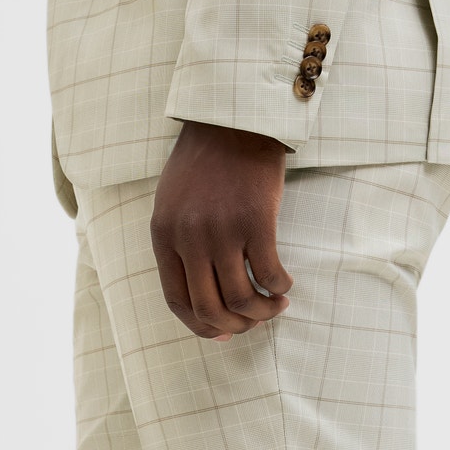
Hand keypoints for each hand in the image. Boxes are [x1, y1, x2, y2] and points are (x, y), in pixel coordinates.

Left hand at [150, 121, 293, 340]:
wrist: (234, 117)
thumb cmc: (206, 160)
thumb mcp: (174, 202)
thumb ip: (179, 243)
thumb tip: (202, 293)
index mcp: (164, 236)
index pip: (177, 301)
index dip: (201, 326)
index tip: (223, 332)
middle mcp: (188, 238)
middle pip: (210, 309)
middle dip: (236, 326)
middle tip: (254, 321)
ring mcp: (221, 231)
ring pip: (241, 300)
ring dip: (262, 313)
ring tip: (275, 306)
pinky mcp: (255, 221)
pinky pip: (270, 275)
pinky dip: (280, 288)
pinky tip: (285, 284)